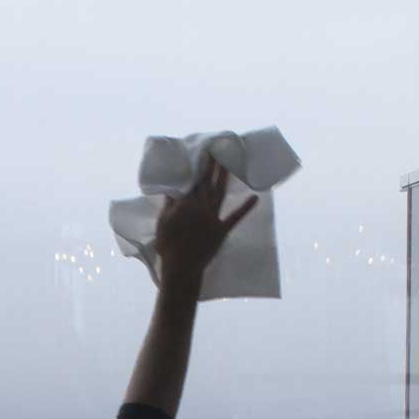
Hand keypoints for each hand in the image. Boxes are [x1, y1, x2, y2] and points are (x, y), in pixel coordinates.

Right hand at [153, 155, 258, 287]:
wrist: (182, 267)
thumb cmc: (168, 245)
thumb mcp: (163, 221)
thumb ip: (170, 203)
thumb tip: (173, 187)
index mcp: (186, 204)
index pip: (193, 181)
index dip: (199, 166)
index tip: (205, 152)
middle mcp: (201, 207)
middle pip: (208, 183)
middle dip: (213, 166)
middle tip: (219, 151)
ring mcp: (213, 218)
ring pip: (220, 193)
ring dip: (225, 178)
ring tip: (230, 163)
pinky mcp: (222, 230)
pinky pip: (235, 217)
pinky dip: (245, 208)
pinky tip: (255, 197)